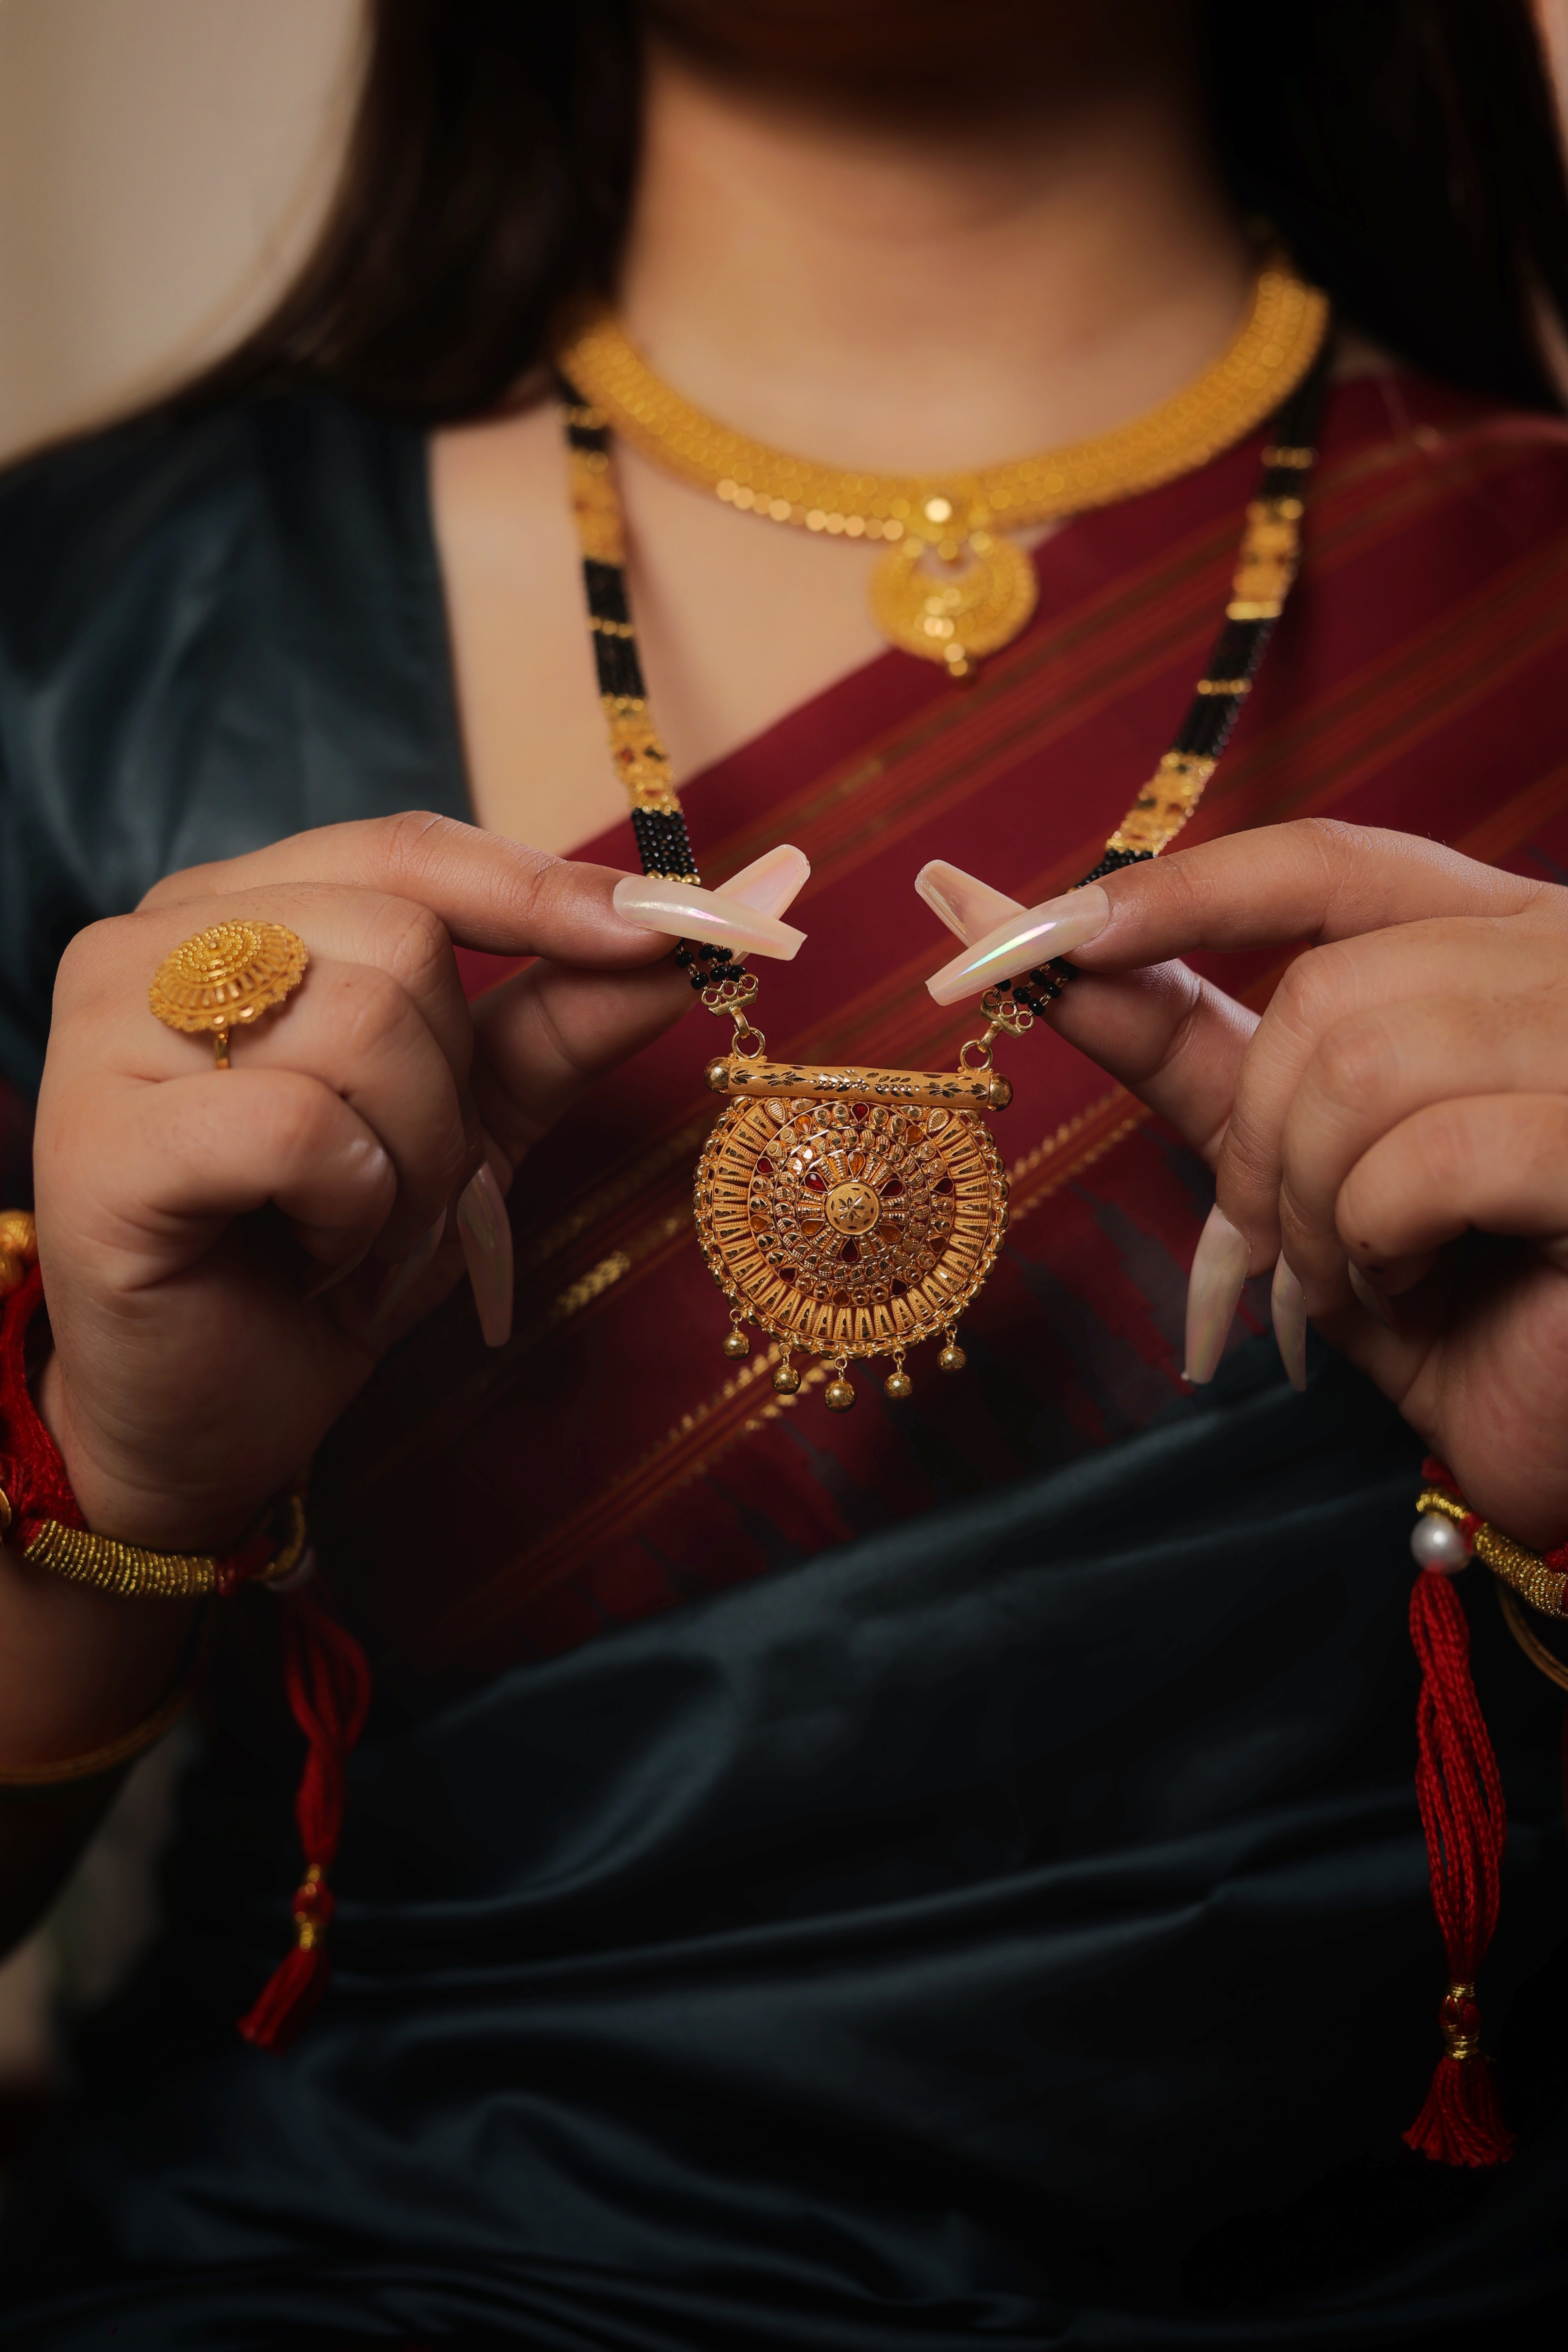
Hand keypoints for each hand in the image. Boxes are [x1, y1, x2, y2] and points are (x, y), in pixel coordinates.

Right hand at [32, 813, 702, 1551]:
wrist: (221, 1417)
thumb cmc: (331, 1249)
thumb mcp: (476, 1116)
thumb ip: (569, 1013)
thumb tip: (707, 928)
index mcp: (232, 907)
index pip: (409, 851)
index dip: (549, 890)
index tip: (683, 926)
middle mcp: (152, 941)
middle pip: (400, 938)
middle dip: (453, 1084)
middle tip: (409, 1182)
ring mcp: (107, 1031)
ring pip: (363, 1025)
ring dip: (412, 1159)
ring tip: (357, 1225)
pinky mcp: (99, 1141)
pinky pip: (302, 1125)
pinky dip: (350, 1207)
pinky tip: (309, 1253)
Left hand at [920, 821, 1567, 1547]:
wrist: (1552, 1440)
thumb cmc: (1441, 1299)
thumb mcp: (1295, 1159)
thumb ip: (1192, 1047)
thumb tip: (1027, 944)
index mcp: (1495, 938)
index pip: (1322, 865)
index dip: (1173, 892)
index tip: (995, 921)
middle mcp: (1562, 960)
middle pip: (1323, 991)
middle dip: (1261, 1139)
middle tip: (1283, 1248)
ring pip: (1362, 1068)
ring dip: (1312, 1206)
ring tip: (1358, 1277)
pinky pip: (1430, 1156)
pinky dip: (1379, 1243)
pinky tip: (1417, 1288)